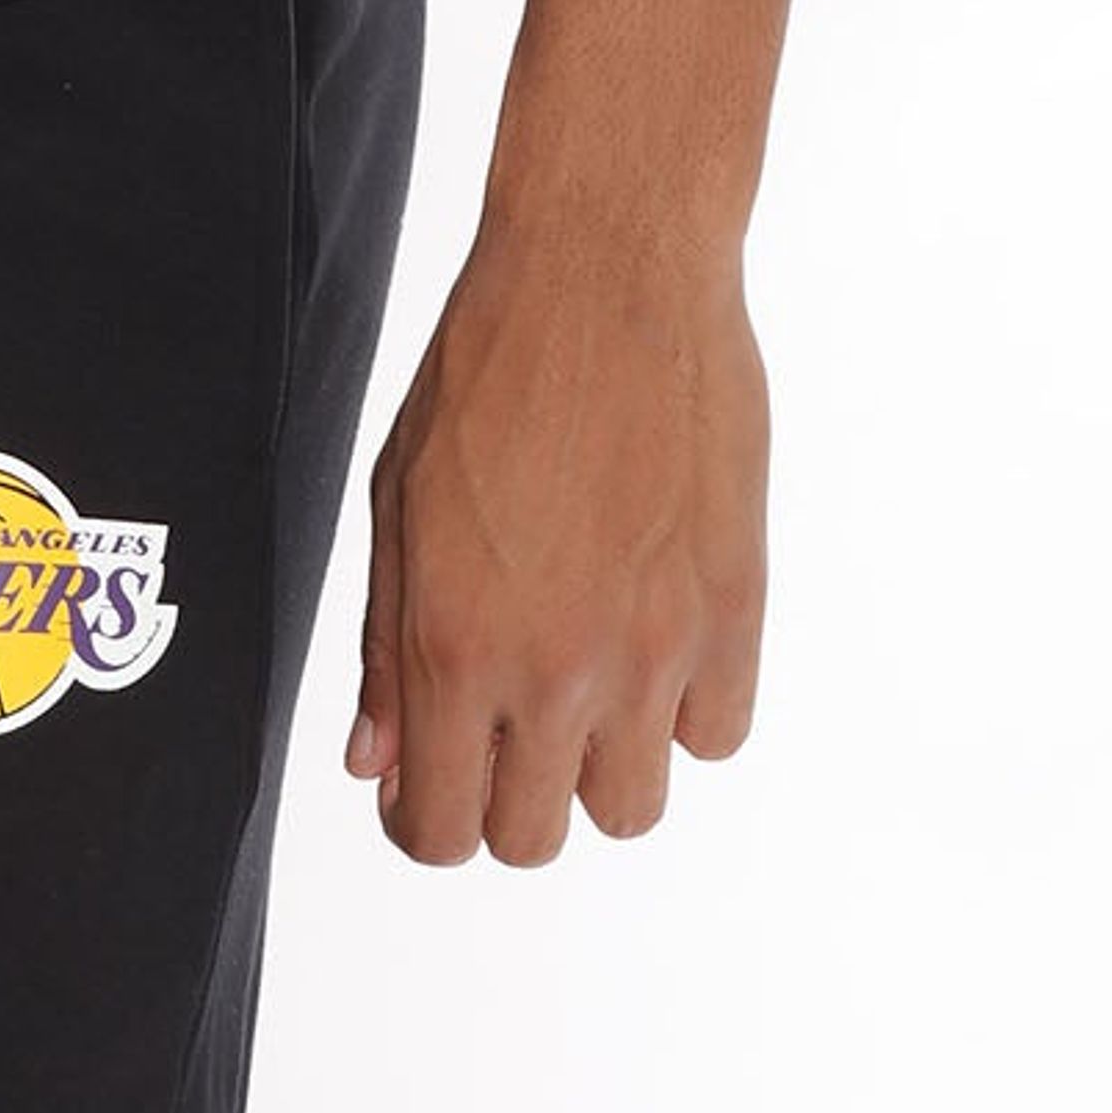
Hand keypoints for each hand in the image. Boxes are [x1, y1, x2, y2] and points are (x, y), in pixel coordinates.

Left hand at [350, 212, 769, 865]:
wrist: (608, 273)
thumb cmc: (488, 371)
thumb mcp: (398, 509)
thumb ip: (385, 653)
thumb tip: (377, 764)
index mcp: (455, 650)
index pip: (440, 833)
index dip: (429, 823)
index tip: (436, 785)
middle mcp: (555, 670)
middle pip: (533, 840)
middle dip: (510, 800)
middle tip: (509, 731)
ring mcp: (653, 649)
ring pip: (632, 809)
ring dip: (602, 770)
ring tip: (589, 688)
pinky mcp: (734, 610)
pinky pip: (718, 735)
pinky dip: (687, 714)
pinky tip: (655, 645)